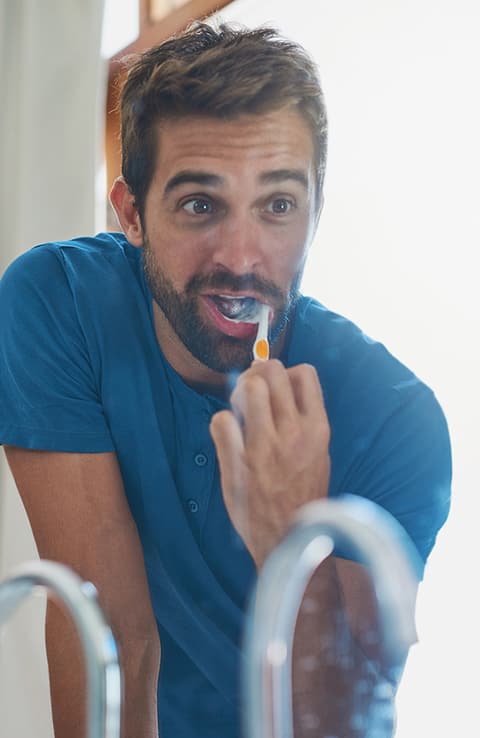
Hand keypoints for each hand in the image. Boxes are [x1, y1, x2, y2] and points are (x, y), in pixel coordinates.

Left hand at [210, 359, 330, 566]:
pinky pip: (222, 419)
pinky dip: (222, 422)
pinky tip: (229, 436)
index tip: (276, 386)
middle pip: (272, 371)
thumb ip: (305, 419)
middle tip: (251, 392)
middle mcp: (293, 433)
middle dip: (258, 375)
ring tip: (240, 410)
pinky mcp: (237, 463)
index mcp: (317, 430)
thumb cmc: (303, 494)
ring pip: (248, 387)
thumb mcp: (320, 453)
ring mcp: (264, 448)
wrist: (290, 539)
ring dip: (239, 392)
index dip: (286, 372)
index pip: (305, 372)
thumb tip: (283, 383)